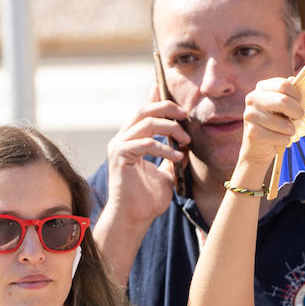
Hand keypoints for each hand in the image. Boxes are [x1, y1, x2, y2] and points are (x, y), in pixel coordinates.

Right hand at [104, 86, 190, 224]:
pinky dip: (164, 148)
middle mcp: (122, 140)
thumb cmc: (147, 200)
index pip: (143, 113)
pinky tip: (177, 157)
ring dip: (169, 128)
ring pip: (145, 123)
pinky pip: (145, 143)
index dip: (154, 98)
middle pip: (143, 111)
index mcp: (131, 140)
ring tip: (185, 141)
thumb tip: (183, 145)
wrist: (133, 219)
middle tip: (185, 115)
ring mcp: (118, 147)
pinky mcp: (120, 156)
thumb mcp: (165, 173)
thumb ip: (170, 156)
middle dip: (166, 108)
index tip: (166, 87)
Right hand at [237, 76, 304, 171]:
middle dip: (297, 112)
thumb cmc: (276, 122)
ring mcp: (250, 115)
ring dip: (291, 130)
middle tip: (298, 117)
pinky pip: (280, 138)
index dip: (298, 95)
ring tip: (285, 131)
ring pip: (284, 124)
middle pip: (283, 101)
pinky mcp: (252, 132)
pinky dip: (284, 141)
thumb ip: (290, 93)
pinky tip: (277, 139)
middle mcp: (252, 98)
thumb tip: (294, 79)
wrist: (258, 147)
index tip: (300, 103)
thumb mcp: (284, 105)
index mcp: (262, 87)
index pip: (284, 84)